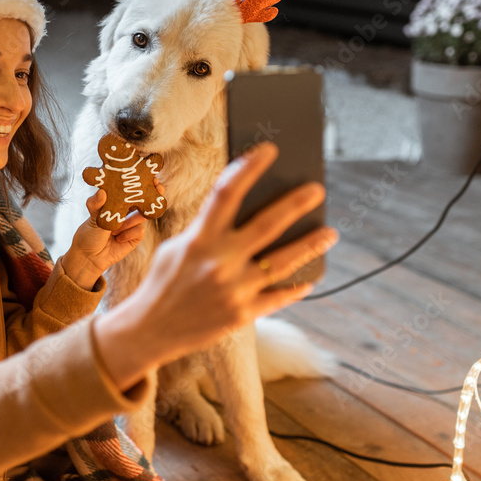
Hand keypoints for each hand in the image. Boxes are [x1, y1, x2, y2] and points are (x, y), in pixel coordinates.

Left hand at [61, 181, 165, 289]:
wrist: (89, 257)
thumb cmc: (88, 234)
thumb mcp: (92, 217)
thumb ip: (97, 204)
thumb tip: (101, 191)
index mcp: (117, 201)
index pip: (132, 188)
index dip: (143, 181)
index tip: (152, 175)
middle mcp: (127, 211)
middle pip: (145, 199)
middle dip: (153, 193)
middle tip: (158, 188)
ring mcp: (133, 224)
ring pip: (143, 215)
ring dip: (131, 220)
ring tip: (117, 227)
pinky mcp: (136, 237)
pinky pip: (140, 230)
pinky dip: (129, 233)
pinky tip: (117, 238)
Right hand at [95, 142, 336, 388]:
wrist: (150, 330)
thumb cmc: (164, 282)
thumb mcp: (177, 248)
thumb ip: (207, 230)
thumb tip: (247, 212)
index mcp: (199, 240)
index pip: (225, 193)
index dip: (248, 168)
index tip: (269, 150)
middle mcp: (219, 262)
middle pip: (267, 225)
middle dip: (296, 204)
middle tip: (317, 189)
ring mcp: (233, 290)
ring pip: (283, 262)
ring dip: (311, 245)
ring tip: (330, 233)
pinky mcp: (242, 315)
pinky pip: (278, 297)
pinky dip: (295, 287)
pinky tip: (309, 279)